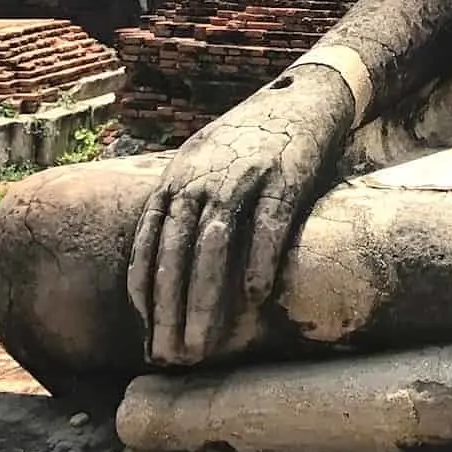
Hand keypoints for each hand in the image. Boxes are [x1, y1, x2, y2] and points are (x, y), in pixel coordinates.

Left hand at [127, 65, 353, 366]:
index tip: (145, 333)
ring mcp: (244, 177)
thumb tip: (162, 259)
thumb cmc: (253, 139)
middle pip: (177, 253)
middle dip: (169, 310)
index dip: (145, 290)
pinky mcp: (286, 178)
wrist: (306, 96)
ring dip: (204, 300)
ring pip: (214, 247)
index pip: (148, 241)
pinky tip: (255, 297)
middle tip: (170, 356)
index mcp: (178, 177)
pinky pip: (268, 226)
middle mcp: (203, 178)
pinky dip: (258, 261)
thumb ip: (182, 202)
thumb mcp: (203, 161)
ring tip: (201, 345)